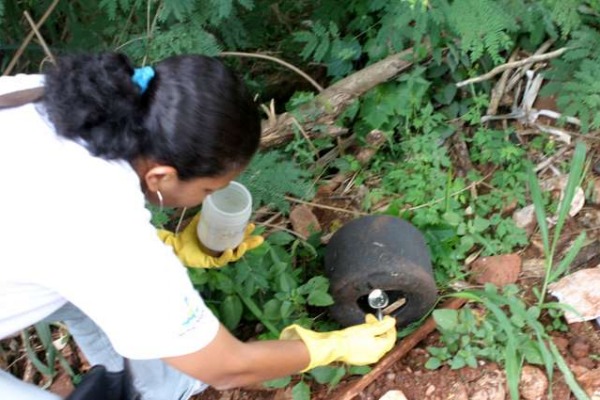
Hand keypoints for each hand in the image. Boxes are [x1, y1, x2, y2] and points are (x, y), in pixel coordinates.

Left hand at [157, 213, 263, 267]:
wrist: (174, 247)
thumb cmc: (186, 237)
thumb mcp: (197, 222)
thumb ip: (203, 212)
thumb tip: (208, 197)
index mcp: (220, 241)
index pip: (237, 238)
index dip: (246, 233)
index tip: (253, 225)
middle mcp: (220, 250)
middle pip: (239, 247)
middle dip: (250, 243)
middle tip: (259, 237)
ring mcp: (215, 257)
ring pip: (233, 255)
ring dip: (242, 250)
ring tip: (246, 243)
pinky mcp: (208, 262)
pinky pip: (220, 260)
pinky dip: (226, 256)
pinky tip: (231, 250)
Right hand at [280, 314, 395, 371]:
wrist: (334, 346)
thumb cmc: (349, 337)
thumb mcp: (367, 328)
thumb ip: (381, 325)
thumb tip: (392, 321)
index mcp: (379, 349)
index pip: (391, 338)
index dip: (390, 327)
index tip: (387, 319)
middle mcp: (375, 356)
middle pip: (383, 341)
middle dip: (380, 329)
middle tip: (374, 319)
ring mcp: (366, 358)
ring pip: (375, 344)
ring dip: (373, 333)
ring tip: (365, 324)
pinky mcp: (358, 358)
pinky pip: (368, 348)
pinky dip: (367, 339)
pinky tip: (360, 333)